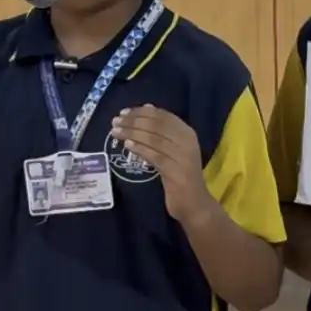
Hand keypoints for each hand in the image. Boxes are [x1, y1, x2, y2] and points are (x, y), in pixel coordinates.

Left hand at [109, 106, 211, 222]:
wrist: (194, 203)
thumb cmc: (179, 174)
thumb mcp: (172, 149)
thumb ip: (161, 130)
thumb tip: (147, 107)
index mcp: (187, 133)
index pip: (163, 116)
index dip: (141, 112)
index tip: (124, 112)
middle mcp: (188, 142)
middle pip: (157, 125)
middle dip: (134, 121)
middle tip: (115, 121)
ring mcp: (183, 157)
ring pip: (154, 139)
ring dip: (132, 133)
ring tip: (116, 132)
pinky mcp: (176, 172)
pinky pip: (155, 156)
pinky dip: (141, 149)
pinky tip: (128, 145)